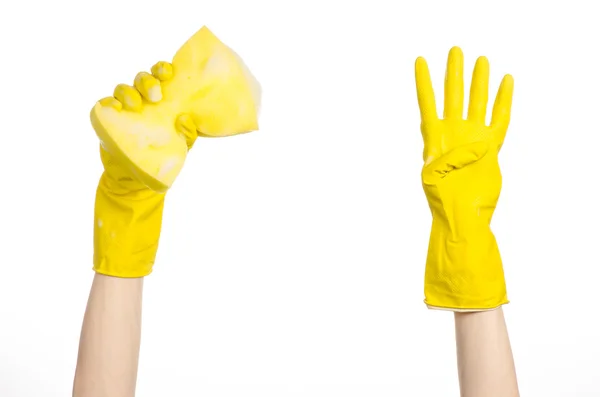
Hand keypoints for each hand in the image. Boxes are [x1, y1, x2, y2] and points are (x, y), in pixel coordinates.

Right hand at [91, 26, 261, 192]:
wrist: (137, 177)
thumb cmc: (161, 155)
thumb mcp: (180, 146)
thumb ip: (187, 134)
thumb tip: (185, 120)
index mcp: (160, 100)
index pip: (160, 76)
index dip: (162, 69)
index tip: (168, 73)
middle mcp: (141, 99)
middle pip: (141, 79)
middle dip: (147, 82)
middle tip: (156, 96)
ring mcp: (123, 108)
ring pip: (122, 89)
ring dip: (129, 92)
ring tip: (136, 105)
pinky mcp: (106, 119)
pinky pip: (104, 104)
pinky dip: (109, 102)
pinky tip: (116, 107)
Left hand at [415, 46, 513, 310]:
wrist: (463, 217)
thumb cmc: (443, 201)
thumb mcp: (433, 180)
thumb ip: (444, 162)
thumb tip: (469, 149)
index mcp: (433, 138)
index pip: (427, 102)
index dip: (423, 81)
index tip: (420, 61)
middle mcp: (453, 133)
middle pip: (453, 95)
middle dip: (454, 73)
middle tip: (455, 50)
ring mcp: (472, 138)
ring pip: (476, 102)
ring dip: (478, 82)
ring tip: (481, 60)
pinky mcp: (491, 147)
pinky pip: (499, 119)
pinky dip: (503, 101)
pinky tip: (506, 82)